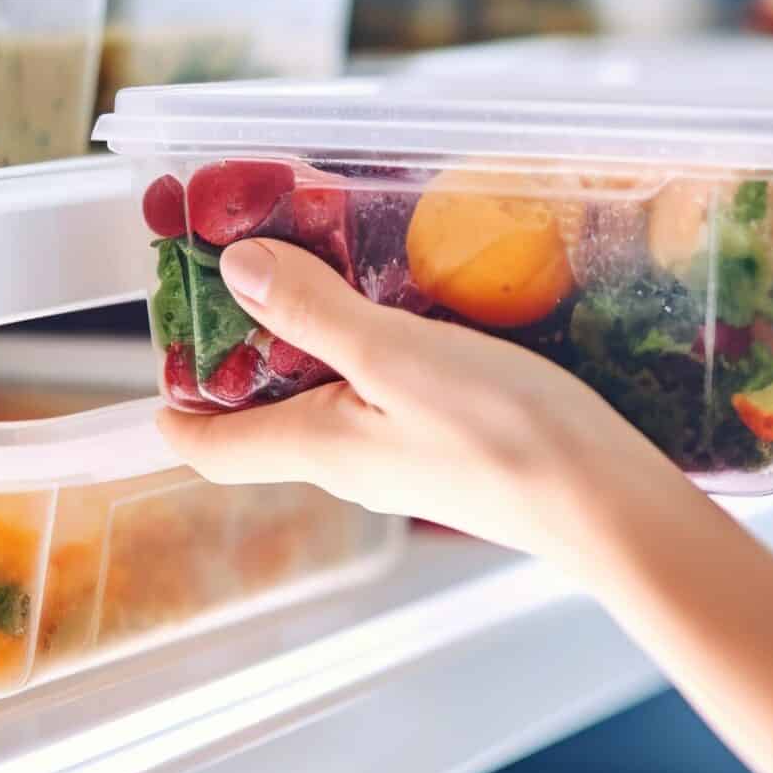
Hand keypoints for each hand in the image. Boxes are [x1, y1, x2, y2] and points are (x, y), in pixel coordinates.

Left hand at [153, 239, 710, 564]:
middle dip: (247, 350)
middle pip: (269, 416)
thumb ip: (315, 313)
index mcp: (318, 448)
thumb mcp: (398, 355)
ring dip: (316, 343)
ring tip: (330, 270)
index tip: (161, 348)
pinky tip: (414, 313)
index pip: (210, 446)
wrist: (611, 505)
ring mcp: (404, 462)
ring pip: (333, 401)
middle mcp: (351, 465)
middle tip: (249, 267)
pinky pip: (389, 399)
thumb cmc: (506, 435)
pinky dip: (378, 354)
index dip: (172, 406)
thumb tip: (234, 273)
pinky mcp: (454, 451)